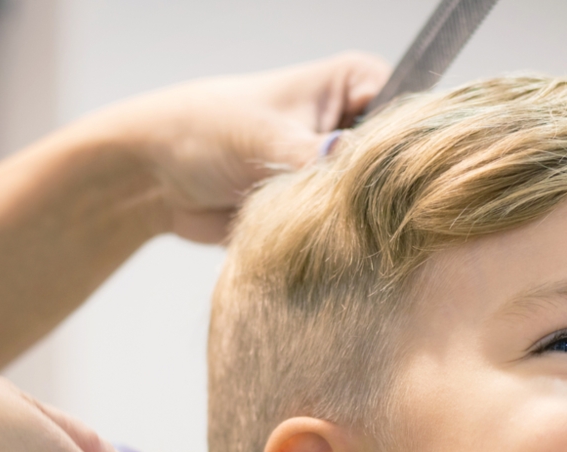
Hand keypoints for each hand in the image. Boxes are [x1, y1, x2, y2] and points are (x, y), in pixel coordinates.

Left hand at [81, 51, 390, 242]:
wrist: (157, 178)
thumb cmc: (205, 129)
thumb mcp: (265, 137)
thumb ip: (316, 159)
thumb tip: (358, 180)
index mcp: (354, 86)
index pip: (408, 113)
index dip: (408, 149)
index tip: (394, 183)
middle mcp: (354, 126)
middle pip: (396, 165)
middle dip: (380, 193)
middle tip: (360, 216)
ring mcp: (340, 171)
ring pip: (372, 204)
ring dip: (354, 223)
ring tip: (335, 233)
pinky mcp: (322, 210)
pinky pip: (345, 233)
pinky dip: (336, 243)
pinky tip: (331, 251)